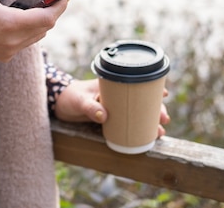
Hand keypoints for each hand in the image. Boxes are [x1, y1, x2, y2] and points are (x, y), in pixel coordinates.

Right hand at [0, 0, 68, 61]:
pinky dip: (30, 29)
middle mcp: (13, 42)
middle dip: (53, 11)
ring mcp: (9, 52)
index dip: (60, 6)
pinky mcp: (4, 56)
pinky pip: (26, 42)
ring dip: (42, 21)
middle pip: (45, 27)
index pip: (47, 17)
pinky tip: (24, 17)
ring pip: (37, 36)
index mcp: (10, 24)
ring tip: (42, 4)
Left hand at [56, 83, 170, 138]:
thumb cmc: (70, 97)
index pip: (136, 85)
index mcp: (112, 86)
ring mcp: (114, 109)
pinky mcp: (110, 121)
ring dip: (149, 122)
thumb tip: (104, 116)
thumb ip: (90, 107)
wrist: (58, 106)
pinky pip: (128, 125)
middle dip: (155, 109)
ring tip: (159, 132)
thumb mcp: (79, 101)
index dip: (152, 89)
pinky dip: (138, 130)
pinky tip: (147, 138)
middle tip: (164, 119)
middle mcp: (117, 97)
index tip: (164, 93)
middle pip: (141, 101)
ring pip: (137, 114)